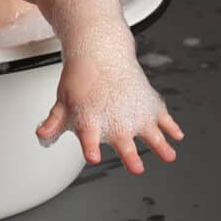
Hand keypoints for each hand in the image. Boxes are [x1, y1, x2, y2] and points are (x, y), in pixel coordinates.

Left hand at [35, 55, 184, 174]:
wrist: (99, 51)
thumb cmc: (80, 79)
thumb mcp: (63, 101)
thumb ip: (54, 121)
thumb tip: (42, 135)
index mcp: (91, 119)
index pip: (88, 137)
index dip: (90, 147)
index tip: (93, 156)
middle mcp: (115, 118)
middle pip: (123, 141)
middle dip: (130, 156)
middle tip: (137, 168)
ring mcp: (135, 112)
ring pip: (151, 133)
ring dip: (161, 146)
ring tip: (169, 156)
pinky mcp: (149, 105)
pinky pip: (164, 118)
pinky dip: (172, 127)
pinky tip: (177, 136)